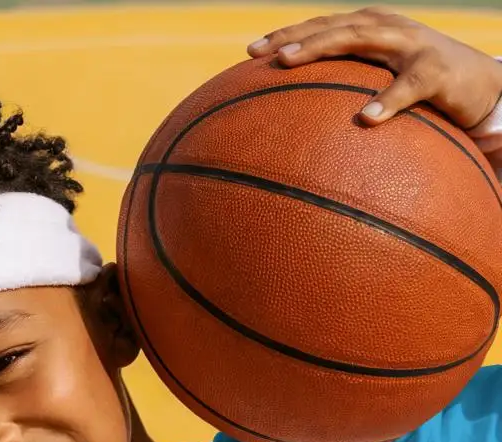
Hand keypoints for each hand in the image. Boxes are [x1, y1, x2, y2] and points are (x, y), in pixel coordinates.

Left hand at [247, 6, 501, 131]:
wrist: (483, 85)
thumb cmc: (424, 88)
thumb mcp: (382, 83)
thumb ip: (349, 92)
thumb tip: (304, 128)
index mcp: (369, 31)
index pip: (321, 26)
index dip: (286, 34)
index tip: (249, 52)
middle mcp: (385, 28)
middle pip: (331, 25)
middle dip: (294, 36)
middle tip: (260, 55)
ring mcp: (410, 45)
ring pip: (359, 38)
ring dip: (321, 46)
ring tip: (288, 63)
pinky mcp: (436, 71)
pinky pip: (408, 87)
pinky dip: (387, 101)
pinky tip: (366, 119)